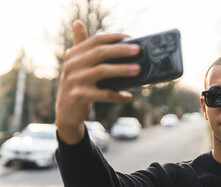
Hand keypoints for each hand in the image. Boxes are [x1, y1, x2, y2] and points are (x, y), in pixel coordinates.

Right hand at [55, 20, 140, 143]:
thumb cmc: (77, 86)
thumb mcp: (76, 66)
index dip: (113, 38)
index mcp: (73, 55)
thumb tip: (78, 22)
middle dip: (121, 50)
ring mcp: (74, 80)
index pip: (95, 40)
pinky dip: (117, 95)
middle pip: (100, 52)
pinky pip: (103, 94)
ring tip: (138, 70)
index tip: (130, 38)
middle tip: (138, 50)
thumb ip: (80, 46)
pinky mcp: (79, 96)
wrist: (66, 113)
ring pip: (102, 71)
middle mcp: (72, 65)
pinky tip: (128, 97)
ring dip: (122, 70)